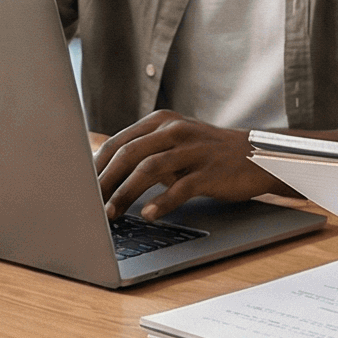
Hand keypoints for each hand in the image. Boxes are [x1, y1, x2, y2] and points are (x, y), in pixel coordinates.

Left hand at [93, 110, 282, 218]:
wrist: (257, 154)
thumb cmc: (208, 154)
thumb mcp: (175, 145)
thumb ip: (145, 153)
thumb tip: (104, 176)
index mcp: (161, 122)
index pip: (118, 142)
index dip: (96, 167)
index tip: (80, 188)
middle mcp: (174, 130)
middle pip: (128, 153)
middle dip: (104, 182)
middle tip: (88, 205)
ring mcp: (193, 149)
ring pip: (149, 168)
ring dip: (125, 193)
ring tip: (111, 214)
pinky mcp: (210, 170)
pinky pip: (182, 187)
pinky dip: (162, 202)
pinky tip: (149, 214)